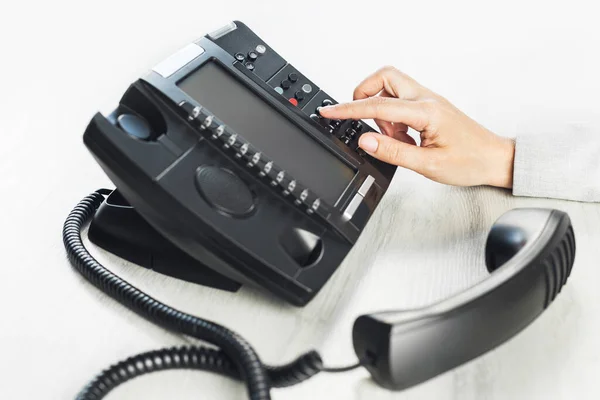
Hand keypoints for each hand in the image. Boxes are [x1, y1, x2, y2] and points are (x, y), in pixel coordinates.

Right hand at [319, 66, 514, 187]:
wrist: (495, 160)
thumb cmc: (470, 161)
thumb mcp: (428, 164)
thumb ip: (393, 152)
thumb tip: (365, 141)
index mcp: (426, 112)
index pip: (378, 106)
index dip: (349, 110)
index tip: (330, 111)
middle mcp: (426, 100)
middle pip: (385, 78)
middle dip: (364, 93)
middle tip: (357, 116)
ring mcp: (428, 102)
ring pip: (392, 89)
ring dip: (381, 112)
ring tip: (392, 140)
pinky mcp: (429, 108)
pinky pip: (401, 104)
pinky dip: (393, 120)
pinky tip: (403, 140)